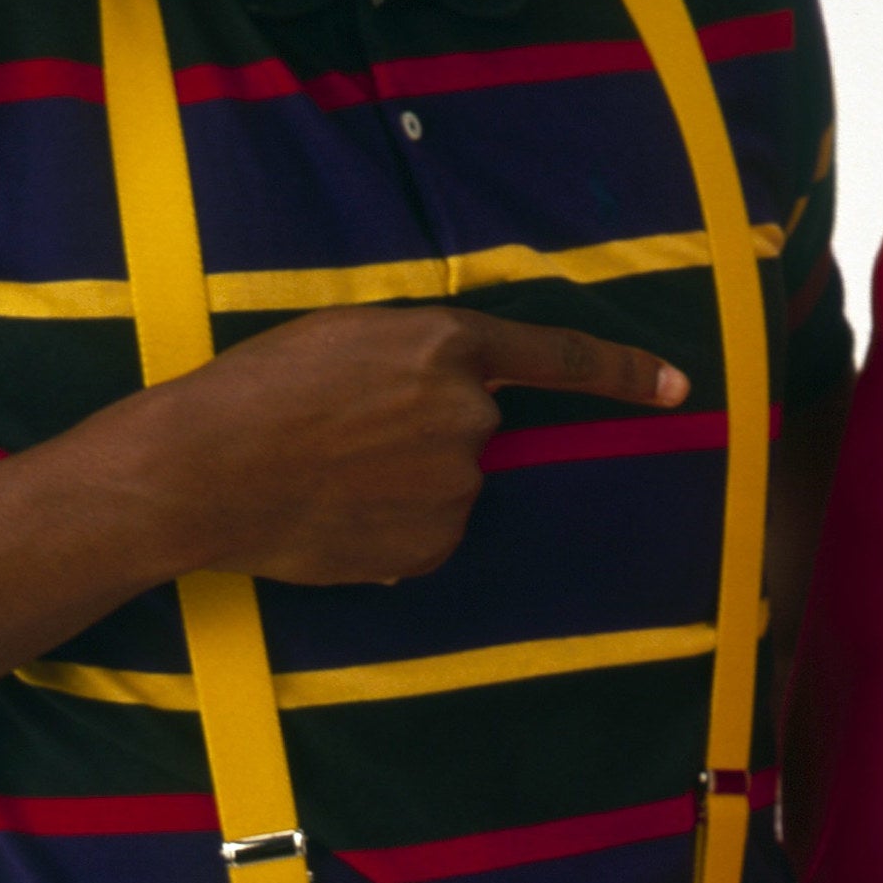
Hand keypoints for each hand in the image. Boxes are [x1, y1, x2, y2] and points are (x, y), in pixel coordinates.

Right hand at [126, 305, 687, 585]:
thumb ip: (415, 361)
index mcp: (447, 345)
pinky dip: (390, 527)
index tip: (679, 386)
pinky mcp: (431, 544)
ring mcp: (454, 485)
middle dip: (424, 430)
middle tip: (342, 433)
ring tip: (325, 473)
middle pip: (474, 426)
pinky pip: (426, 533)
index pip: (558, 357)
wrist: (204, 467)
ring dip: (402, 481)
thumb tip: (453, 411)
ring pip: (447, 482)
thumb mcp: (347, 338)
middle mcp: (468, 414)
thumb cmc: (259, 389)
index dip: (623, 373)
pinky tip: (334, 514)